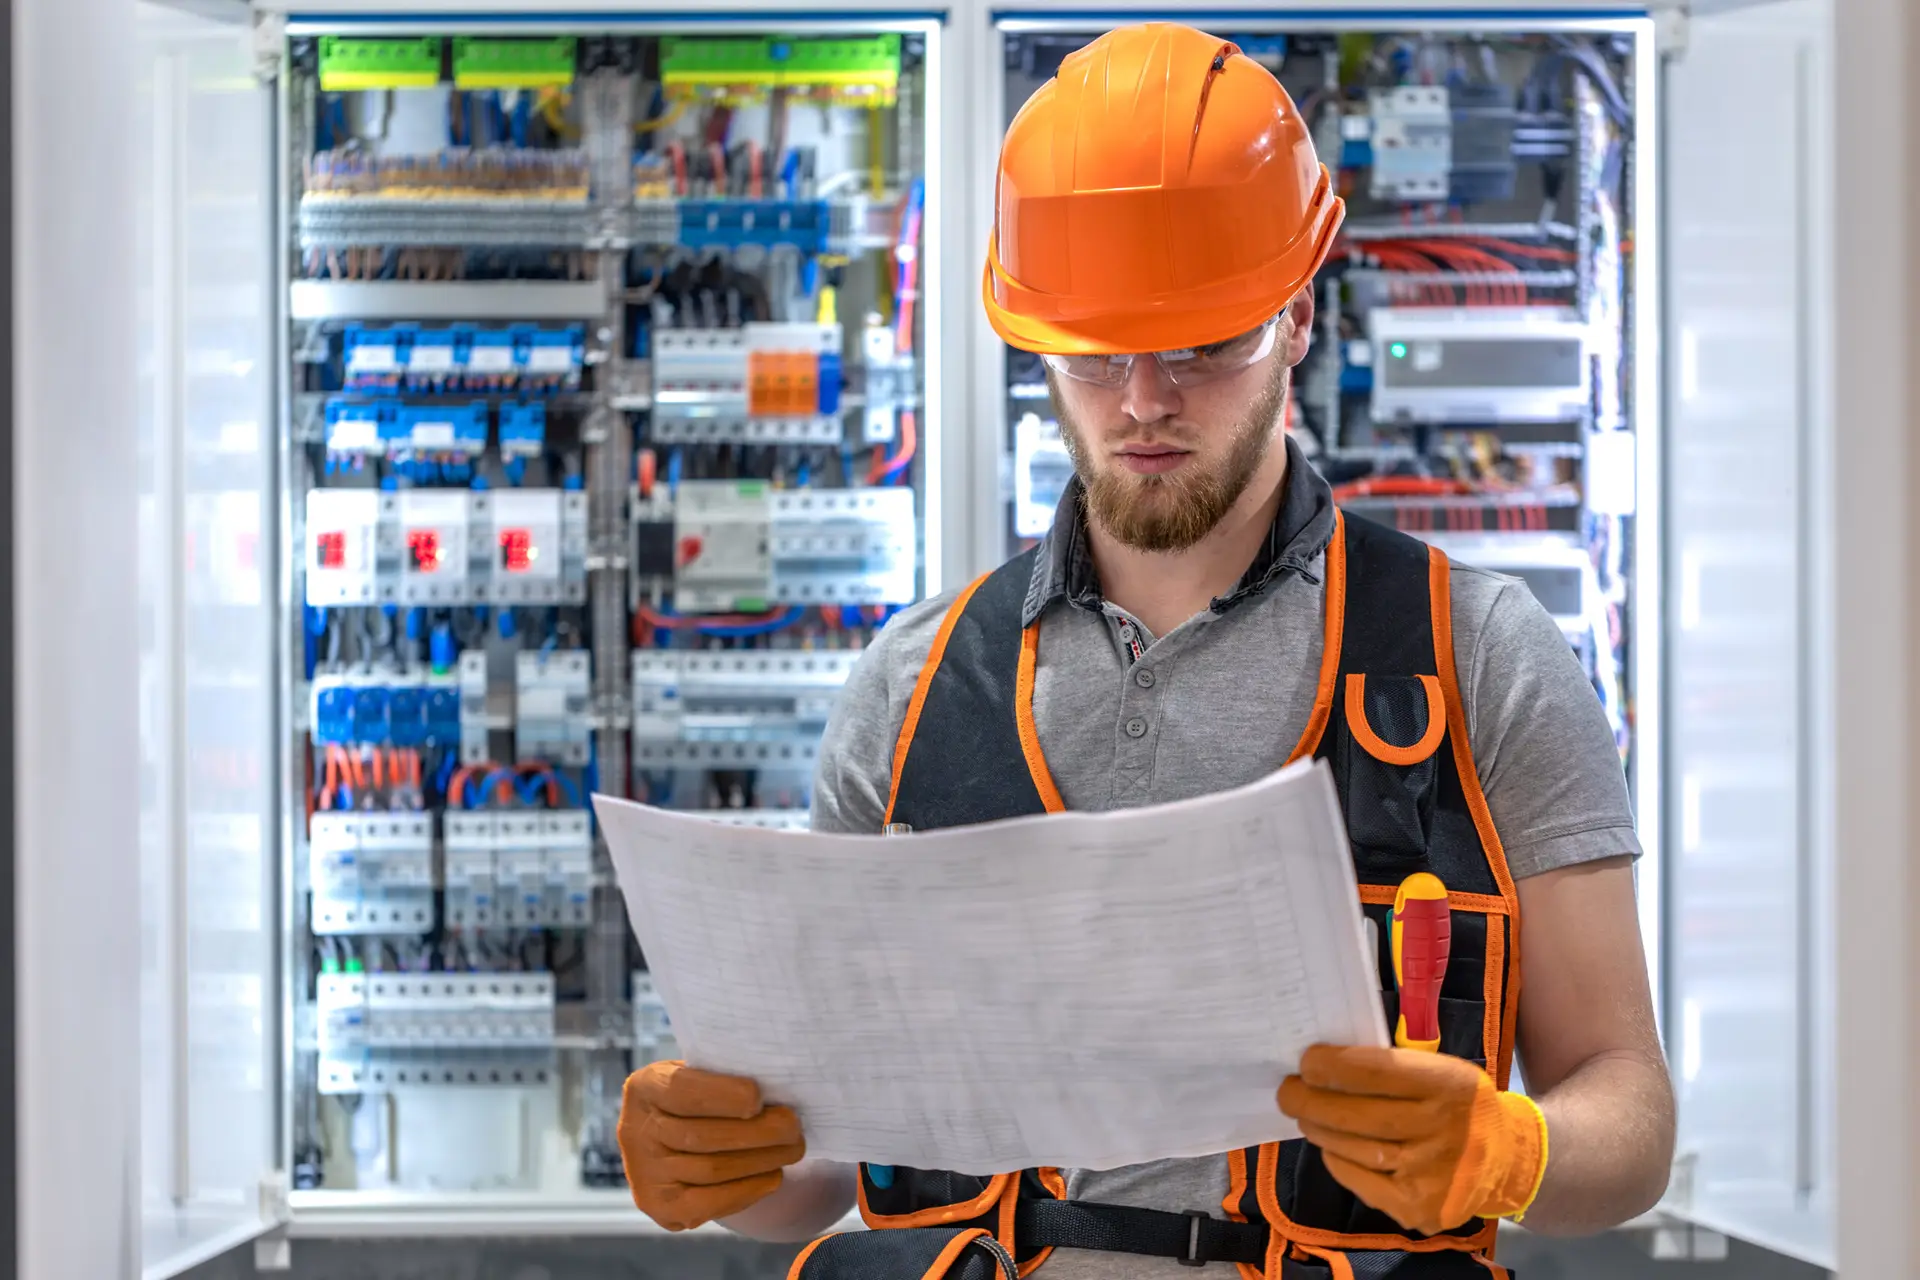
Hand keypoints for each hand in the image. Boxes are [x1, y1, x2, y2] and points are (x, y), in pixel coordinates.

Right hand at [619, 1061, 806, 1230]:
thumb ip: (725, 1075)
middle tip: (793, 1126)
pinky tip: (773, 1176)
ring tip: (793, 1148)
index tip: (757, 1097)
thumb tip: (776, 1083)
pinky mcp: (661, 1207)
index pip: (681, 1090)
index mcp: (645, 1087)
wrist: (673, 1142)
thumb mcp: (701, 1074)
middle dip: (757, 1132)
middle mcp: (635, 1132)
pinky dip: (747, 1190)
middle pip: (702, 1136)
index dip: (721, 1095)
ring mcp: (645, 1175)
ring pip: (711, 1170)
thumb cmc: (701, 1098)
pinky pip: (709, 1203)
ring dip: (761, 1161)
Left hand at [1276, 1045, 1546, 1235]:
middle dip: (1310, 1100)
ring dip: (1319, 1129)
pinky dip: (1338, 1159)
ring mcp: (1430, 1174)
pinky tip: (1332, 1145)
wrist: (1505, 1160)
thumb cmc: (1459, 1106)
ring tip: (1305, 1115)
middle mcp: (1442, 1130)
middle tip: (1288, 1091)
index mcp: (1449, 1086)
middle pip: (1357, 1115)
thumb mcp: (1444, 1071)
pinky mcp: (1418, 1207)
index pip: (1376, 1072)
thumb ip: (1395, 1066)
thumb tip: (1326, 1062)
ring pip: (1353, 1148)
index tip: (1306, 1062)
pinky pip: (1359, 1179)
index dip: (1332, 1066)